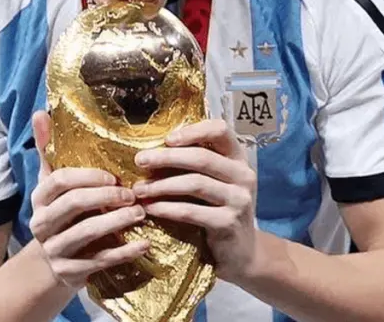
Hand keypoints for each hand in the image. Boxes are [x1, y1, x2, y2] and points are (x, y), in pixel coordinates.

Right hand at [28, 111, 150, 288]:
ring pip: (86, 233)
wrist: (50, 265)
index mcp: (39, 197)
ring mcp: (55, 250)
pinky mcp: (70, 273)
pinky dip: (124, 252)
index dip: (87, 176)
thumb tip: (41, 111)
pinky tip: (145, 243)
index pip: (59, 181)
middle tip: (133, 194)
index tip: (112, 176)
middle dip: (105, 197)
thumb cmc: (60, 214)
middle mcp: (42, 223)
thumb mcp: (52, 184)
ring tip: (141, 213)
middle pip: (73, 205)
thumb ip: (49, 150)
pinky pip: (100, 261)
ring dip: (117, 222)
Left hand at [133, 118, 256, 282]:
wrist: (242, 252)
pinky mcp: (228, 224)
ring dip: (161, 185)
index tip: (166, 139)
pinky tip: (150, 208)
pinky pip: (191, 211)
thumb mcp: (215, 181)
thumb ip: (195, 164)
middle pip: (202, 157)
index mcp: (238, 158)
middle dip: (166, 157)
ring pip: (195, 183)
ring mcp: (239, 200)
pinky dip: (167, 208)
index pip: (220, 130)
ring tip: (139, 189)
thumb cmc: (219, 209)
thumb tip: (152, 150)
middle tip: (139, 160)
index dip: (193, 131)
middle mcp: (244, 175)